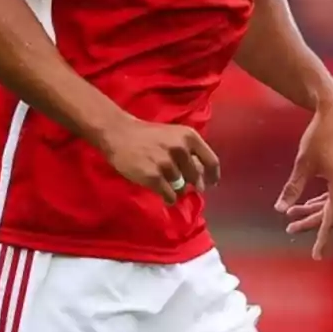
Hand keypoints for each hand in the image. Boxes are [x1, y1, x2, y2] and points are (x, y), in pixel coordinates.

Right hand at [99, 117, 220, 204]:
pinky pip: (169, 195)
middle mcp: (180, 148)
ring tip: (165, 183)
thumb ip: (189, 152)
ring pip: (181, 188)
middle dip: (192, 184)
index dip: (213, 175)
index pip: (211, 161)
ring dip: (176, 189)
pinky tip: (163, 193)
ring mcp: (167, 163)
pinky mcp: (153, 177)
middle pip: (196, 177)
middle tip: (183, 184)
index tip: (211, 184)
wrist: (119, 134)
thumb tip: (201, 176)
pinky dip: (168, 198)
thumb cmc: (148, 136)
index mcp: (189, 137)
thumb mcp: (174, 136)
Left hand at [275, 92, 332, 259]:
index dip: (322, 238)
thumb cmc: (319, 135)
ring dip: (314, 210)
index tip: (317, 255)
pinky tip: (308, 203)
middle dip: (309, 221)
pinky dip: (323, 199)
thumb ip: (292, 188)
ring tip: (291, 216)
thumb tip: (280, 209)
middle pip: (330, 213)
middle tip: (289, 228)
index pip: (331, 220)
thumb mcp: (303, 163)